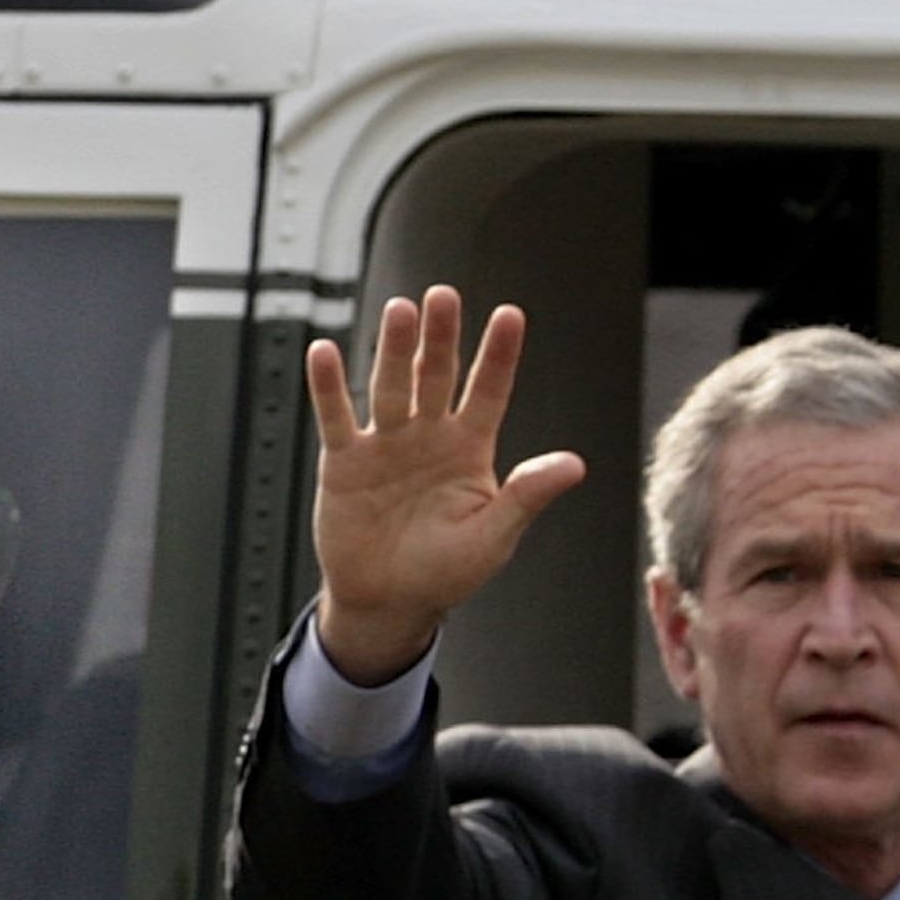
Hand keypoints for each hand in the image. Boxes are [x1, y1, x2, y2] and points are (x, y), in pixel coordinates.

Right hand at [305, 285, 588, 684]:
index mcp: (471, 449)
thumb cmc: (445, 573)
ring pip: (391, 386)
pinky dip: (329, 387)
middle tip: (444, 296)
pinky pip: (337, 417)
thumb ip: (527, 496)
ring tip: (400, 311)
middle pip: (437, 375)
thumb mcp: (494, 537)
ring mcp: (387, 444)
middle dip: (442, 338)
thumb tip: (575, 465)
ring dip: (394, 349)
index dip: (499, 355)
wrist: (389, 603)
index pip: (489, 391)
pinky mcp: (346, 461)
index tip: (510, 316)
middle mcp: (429, 435)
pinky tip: (324, 353)